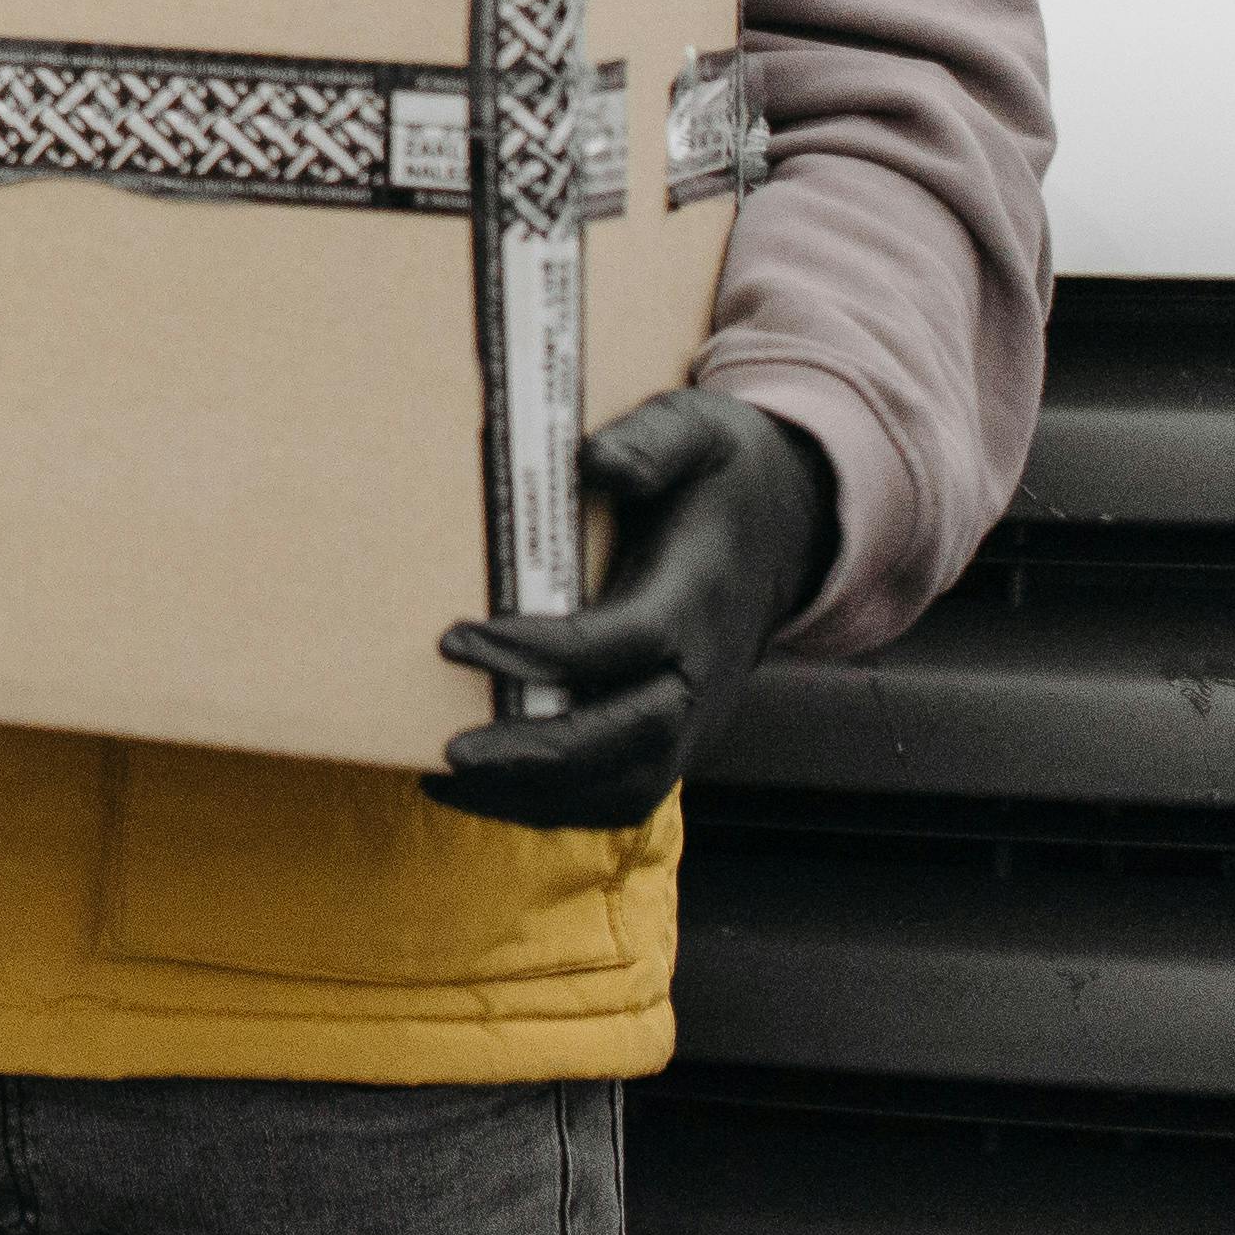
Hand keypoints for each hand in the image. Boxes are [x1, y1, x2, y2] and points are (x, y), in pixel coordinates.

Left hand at [426, 389, 832, 831]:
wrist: (785, 524)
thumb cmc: (717, 473)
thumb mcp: (694, 428)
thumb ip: (652, 442)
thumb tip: (595, 461)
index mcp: (697, 596)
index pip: (622, 642)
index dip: (541, 651)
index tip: (455, 640)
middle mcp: (702, 671)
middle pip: (630, 738)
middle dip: (539, 754)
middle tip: (451, 751)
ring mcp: (694, 715)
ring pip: (626, 785)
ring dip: (539, 797)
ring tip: (449, 782)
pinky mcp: (675, 735)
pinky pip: (622, 791)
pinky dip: (554, 806)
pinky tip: (478, 791)